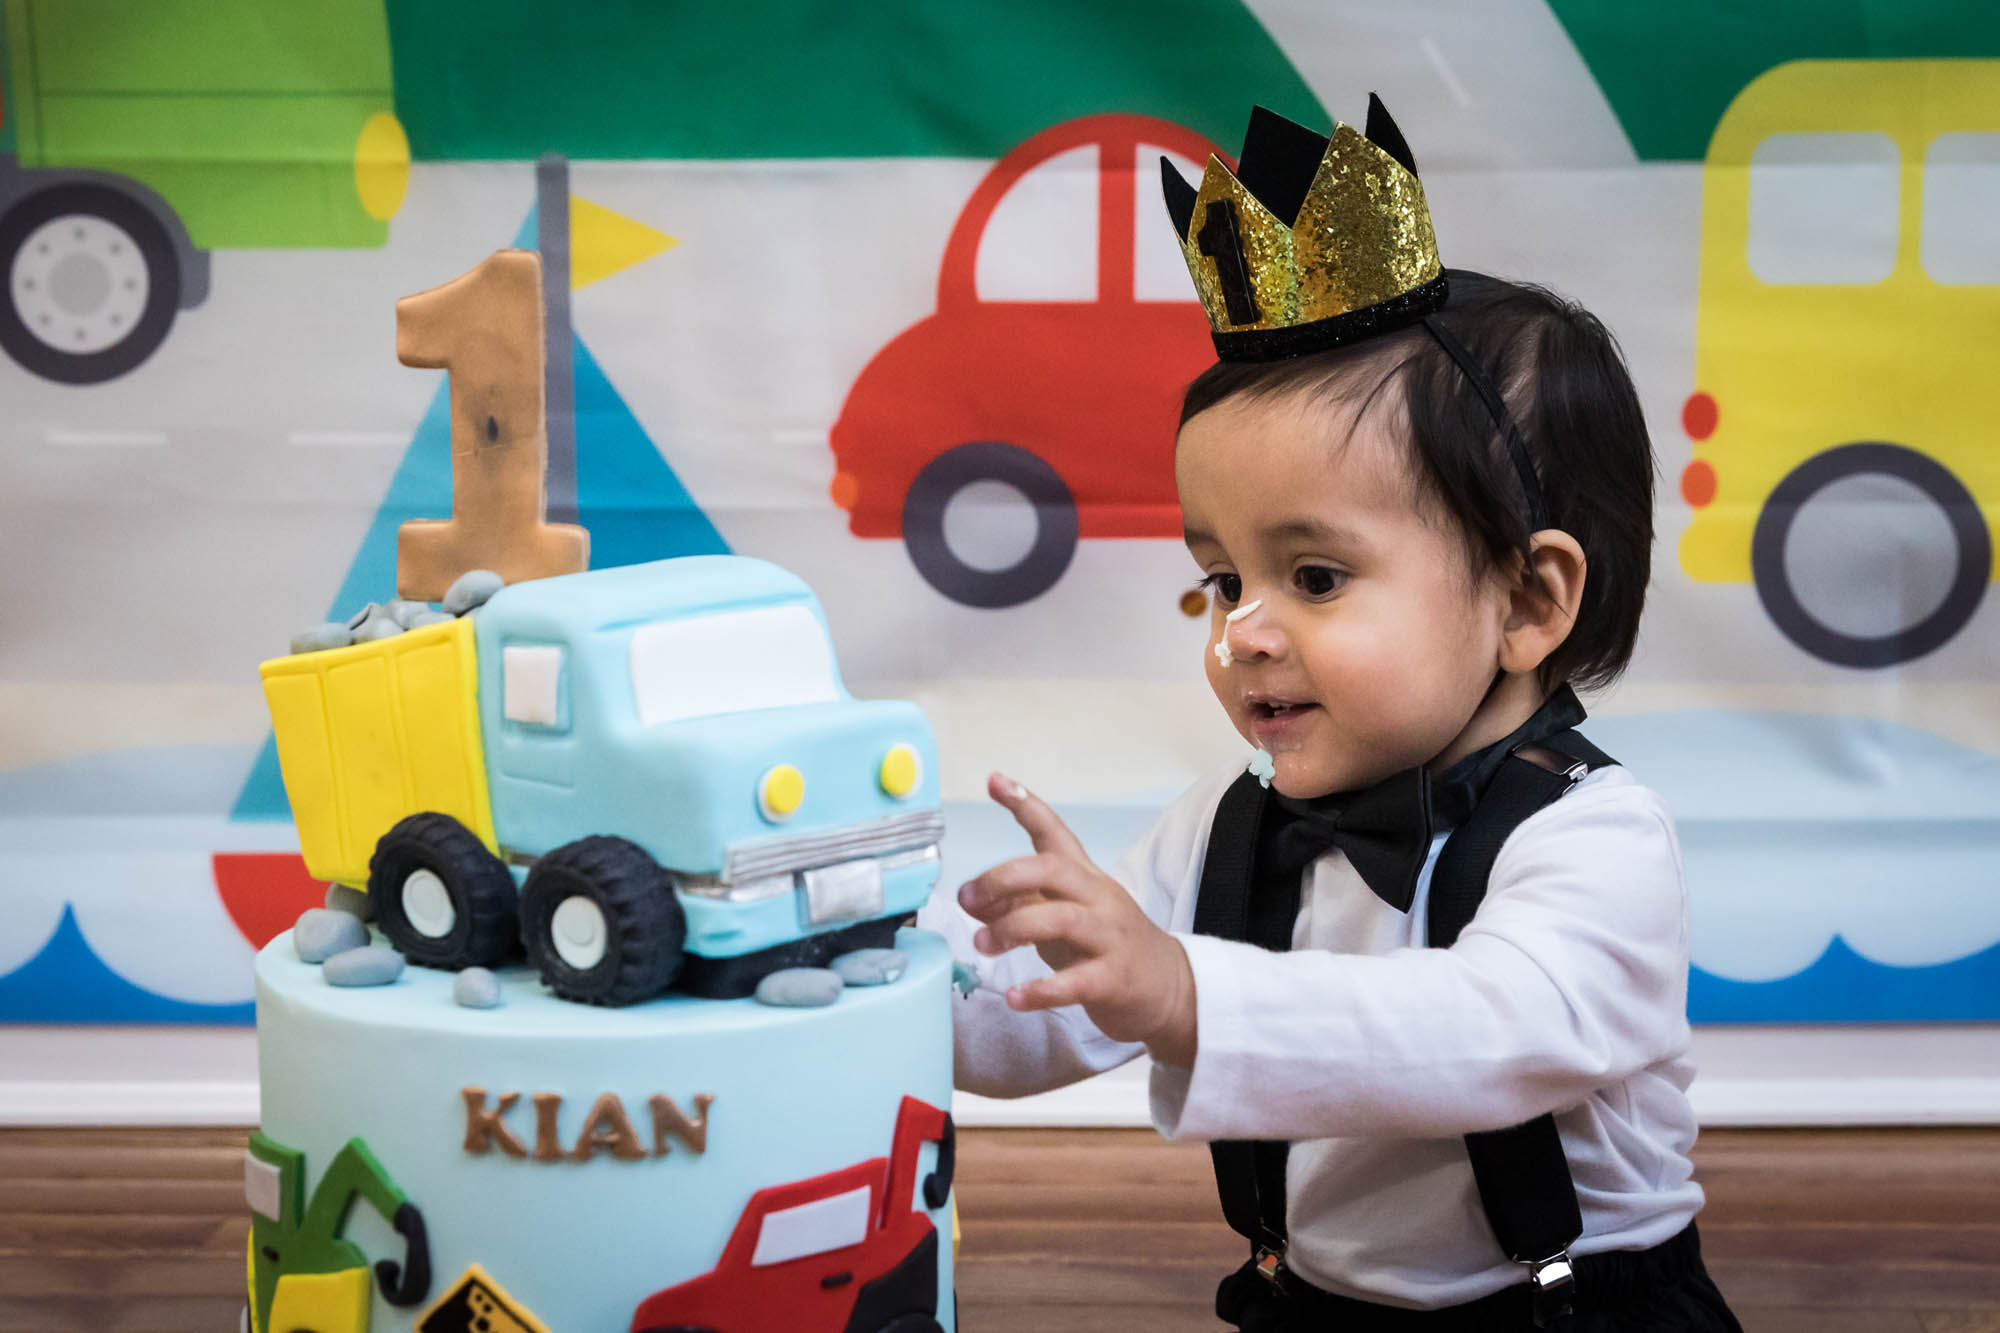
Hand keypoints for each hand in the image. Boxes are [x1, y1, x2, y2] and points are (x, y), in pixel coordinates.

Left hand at [957, 773, 1197, 1066]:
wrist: (1169, 988)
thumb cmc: (1107, 948)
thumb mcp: (1065, 916)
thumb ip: (1022, 903)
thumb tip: (972, 898)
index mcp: (1086, 878)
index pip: (1056, 832)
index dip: (1026, 805)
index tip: (995, 780)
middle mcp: (1099, 899)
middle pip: (1053, 869)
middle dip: (1004, 877)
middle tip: (968, 898)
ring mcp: (1110, 937)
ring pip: (1062, 919)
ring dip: (1013, 928)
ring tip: (982, 945)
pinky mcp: (1114, 980)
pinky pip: (1076, 981)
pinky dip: (1042, 990)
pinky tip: (1017, 999)